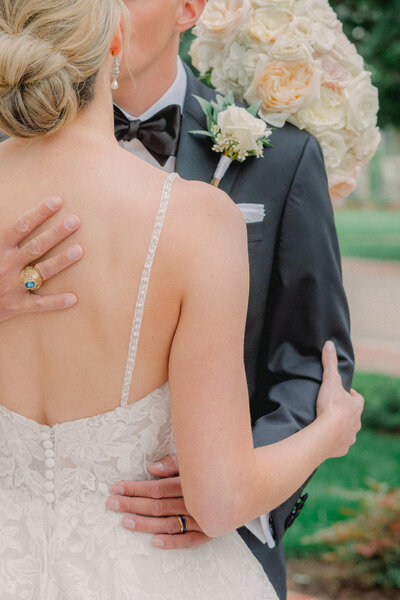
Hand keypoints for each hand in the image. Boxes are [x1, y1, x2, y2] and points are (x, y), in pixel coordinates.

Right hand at [0, 197, 82, 321]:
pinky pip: (39, 305)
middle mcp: (6, 266)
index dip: (39, 213)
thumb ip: (4, 236)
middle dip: (56, 233)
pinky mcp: (17, 306)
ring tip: (79, 250)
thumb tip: (15, 218)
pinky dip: (56, 302)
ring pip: (41, 272)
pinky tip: (74, 298)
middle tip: (75, 221)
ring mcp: (12, 287)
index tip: (57, 201)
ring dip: (60, 261)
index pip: (21, 227)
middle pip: (35, 247)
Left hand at [106, 455, 211, 548]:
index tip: (117, 488)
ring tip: (126, 522)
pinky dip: (172, 542)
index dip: (135, 488)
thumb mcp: (197, 459)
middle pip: (157, 506)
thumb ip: (175, 463)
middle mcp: (194, 501)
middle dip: (132, 504)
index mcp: (189, 482)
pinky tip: (155, 542)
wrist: (254, 481)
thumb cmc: (218, 467)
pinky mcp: (210, 531)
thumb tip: (152, 469)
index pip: (156, 487)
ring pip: (168, 524)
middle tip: (112, 504)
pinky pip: (189, 541)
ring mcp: (202, 518)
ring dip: (145, 524)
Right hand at [317, 341, 363, 457]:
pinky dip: (336, 441)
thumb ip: (329, 363)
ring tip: (329, 423)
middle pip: (354, 415)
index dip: (351, 395)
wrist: (326, 434)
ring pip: (349, 431)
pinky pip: (341, 444)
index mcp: (356, 406)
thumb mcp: (330, 381)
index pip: (357, 398)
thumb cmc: (330, 407)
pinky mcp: (341, 449)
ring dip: (342, 427)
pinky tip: (327, 438)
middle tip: (333, 408)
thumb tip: (329, 343)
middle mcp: (357, 422)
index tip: (343, 392)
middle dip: (346, 412)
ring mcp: (350, 437)